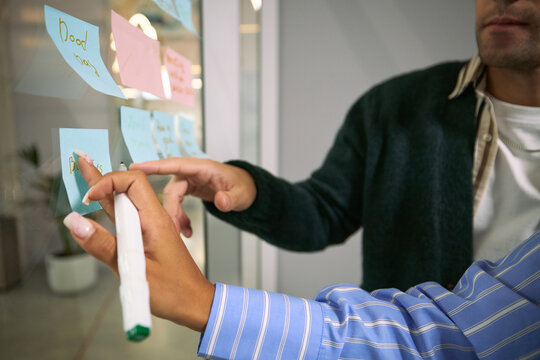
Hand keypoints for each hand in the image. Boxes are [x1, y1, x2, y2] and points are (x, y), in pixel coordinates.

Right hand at [63, 167, 214, 331]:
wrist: (195, 303)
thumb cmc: (173, 291)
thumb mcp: (133, 270)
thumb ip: (104, 246)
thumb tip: (75, 222)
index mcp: (155, 220)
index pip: (133, 182)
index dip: (108, 182)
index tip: (88, 198)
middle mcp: (152, 219)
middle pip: (127, 187)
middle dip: (102, 175)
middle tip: (81, 159)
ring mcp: (149, 228)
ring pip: (125, 202)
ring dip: (104, 189)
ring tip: (85, 172)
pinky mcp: (147, 238)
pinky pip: (126, 218)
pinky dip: (110, 208)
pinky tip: (98, 204)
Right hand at [130, 158, 256, 236]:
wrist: (246, 190)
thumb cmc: (243, 186)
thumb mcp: (241, 194)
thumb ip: (231, 198)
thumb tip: (221, 202)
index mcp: (203, 168)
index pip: (175, 164)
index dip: (155, 166)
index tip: (136, 167)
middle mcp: (192, 172)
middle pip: (172, 189)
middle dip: (171, 210)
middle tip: (175, 229)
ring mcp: (189, 180)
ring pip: (172, 198)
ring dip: (174, 216)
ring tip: (183, 232)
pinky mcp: (188, 189)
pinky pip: (177, 203)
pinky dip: (180, 217)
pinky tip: (187, 230)